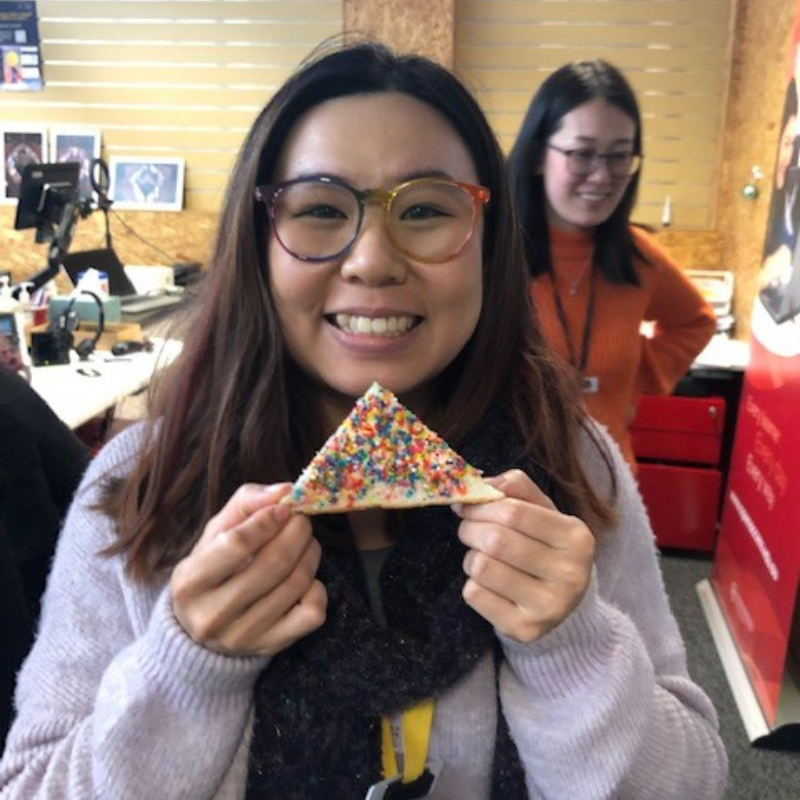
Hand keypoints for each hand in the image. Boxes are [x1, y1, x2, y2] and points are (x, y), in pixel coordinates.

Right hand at [171, 483, 326, 656]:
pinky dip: (317, 588)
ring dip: (310, 553)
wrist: (201, 631)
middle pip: (273, 564)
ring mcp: (243, 636)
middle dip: (298, 532)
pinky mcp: (270, 647)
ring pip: (296, 584)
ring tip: (306, 542)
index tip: (284, 507)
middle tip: (302, 520)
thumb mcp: (216, 532)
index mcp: (190, 582)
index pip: (236, 544)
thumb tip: (285, 491)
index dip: (268, 520)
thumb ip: (246, 503)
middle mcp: (212, 615)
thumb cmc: (213, 568)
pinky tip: (305, 579)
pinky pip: (312, 613)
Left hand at [453, 470, 593, 642]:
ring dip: (471, 557)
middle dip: (470, 528)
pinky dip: (472, 584)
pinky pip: (475, 595)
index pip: (513, 512)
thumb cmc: (545, 548)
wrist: (561, 606)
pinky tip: (489, 584)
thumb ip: (517, 488)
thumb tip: (484, 484)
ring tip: (483, 557)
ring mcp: (549, 606)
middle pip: (495, 540)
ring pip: (482, 567)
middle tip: (468, 529)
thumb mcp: (543, 513)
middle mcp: (569, 573)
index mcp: (576, 537)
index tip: (468, 505)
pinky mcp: (525, 629)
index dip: (482, 505)